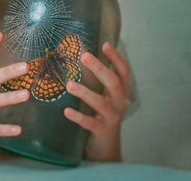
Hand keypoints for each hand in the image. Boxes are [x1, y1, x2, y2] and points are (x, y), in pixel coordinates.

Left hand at [63, 42, 131, 161]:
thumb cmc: (100, 113)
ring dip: (85, 93)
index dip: (116, 58)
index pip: (123, 72)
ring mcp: (112, 118)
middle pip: (114, 83)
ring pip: (101, 103)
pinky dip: (79, 117)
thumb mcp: (100, 94)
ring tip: (69, 85)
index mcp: (120, 91)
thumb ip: (93, 77)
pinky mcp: (102, 131)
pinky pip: (91, 124)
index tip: (106, 44)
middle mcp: (119, 103)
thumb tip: (77, 50)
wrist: (105, 146)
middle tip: (84, 56)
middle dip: (100, 69)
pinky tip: (66, 111)